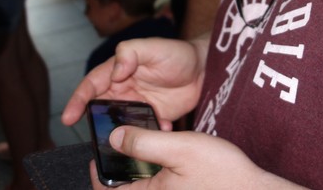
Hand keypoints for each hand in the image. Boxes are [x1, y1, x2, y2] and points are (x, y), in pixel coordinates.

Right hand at [61, 37, 208, 129]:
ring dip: (120, 132)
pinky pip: (143, 130)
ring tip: (125, 139)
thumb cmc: (177, 53)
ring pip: (119, 123)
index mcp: (118, 71)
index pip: (92, 85)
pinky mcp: (152, 118)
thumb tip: (115, 72)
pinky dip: (149, 133)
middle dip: (94, 122)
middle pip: (100, 108)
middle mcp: (124, 89)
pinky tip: (161, 130)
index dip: (78, 100)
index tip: (69, 117)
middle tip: (95, 135)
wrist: (204, 68)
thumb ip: (131, 52)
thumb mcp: (153, 46)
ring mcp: (137, 105)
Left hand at [89, 127, 303, 189]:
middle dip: (122, 168)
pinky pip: (160, 188)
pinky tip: (170, 160)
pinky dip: (158, 175)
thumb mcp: (180, 148)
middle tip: (126, 144)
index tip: (101, 149)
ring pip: (143, 188)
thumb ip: (144, 142)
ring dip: (141, 171)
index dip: (99, 170)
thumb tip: (114, 137)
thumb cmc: (222, 174)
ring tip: (148, 147)